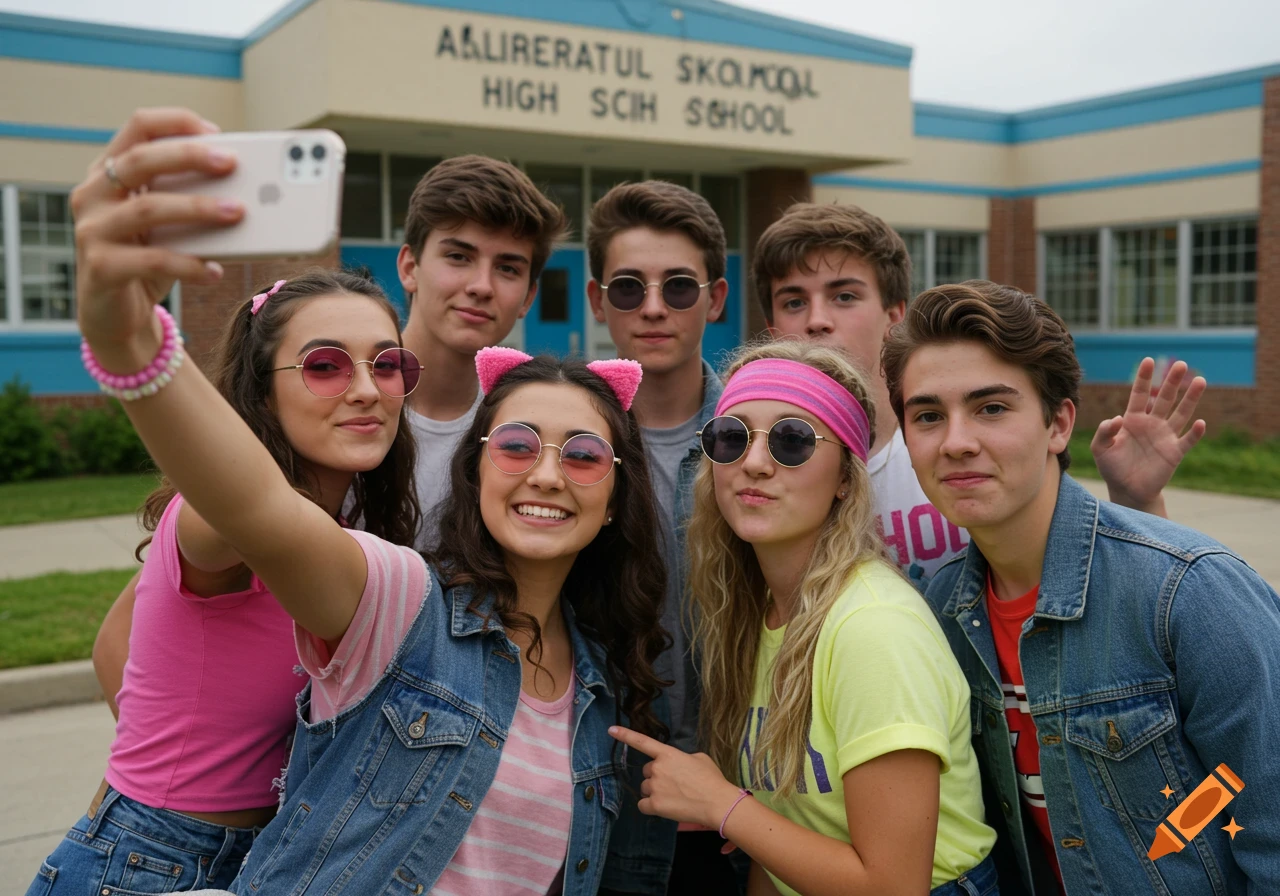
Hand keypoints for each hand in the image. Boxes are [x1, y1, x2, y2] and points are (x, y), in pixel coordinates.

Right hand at [72, 107, 241, 369]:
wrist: (117, 318)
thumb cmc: (149, 260)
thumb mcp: (168, 225)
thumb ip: (189, 200)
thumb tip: (250, 191)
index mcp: (108, 173)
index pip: (137, 128)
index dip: (176, 123)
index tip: (216, 131)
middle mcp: (93, 195)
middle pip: (140, 160)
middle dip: (189, 156)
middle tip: (231, 162)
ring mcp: (92, 231)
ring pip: (148, 208)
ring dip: (197, 208)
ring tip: (237, 212)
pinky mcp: (101, 268)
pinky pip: (152, 260)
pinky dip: (189, 264)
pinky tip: (214, 271)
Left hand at [609, 726, 741, 829]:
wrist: (717, 802)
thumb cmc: (711, 779)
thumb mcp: (699, 759)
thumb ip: (681, 758)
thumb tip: (677, 764)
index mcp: (668, 754)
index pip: (642, 742)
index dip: (625, 735)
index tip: (611, 730)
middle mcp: (657, 768)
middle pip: (647, 771)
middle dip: (656, 777)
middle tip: (674, 785)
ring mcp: (655, 787)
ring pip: (645, 788)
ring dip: (654, 792)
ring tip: (673, 797)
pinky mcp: (654, 805)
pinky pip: (643, 805)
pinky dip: (650, 807)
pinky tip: (665, 807)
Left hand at [1091, 357, 1205, 510]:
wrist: (1126, 489)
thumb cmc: (1112, 467)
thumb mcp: (1100, 448)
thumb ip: (1104, 432)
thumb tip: (1118, 419)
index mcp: (1133, 419)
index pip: (1139, 394)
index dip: (1144, 378)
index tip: (1148, 360)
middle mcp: (1152, 424)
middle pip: (1165, 398)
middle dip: (1172, 382)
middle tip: (1181, 364)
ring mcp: (1165, 437)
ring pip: (1181, 413)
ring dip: (1191, 398)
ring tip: (1200, 381)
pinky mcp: (1174, 453)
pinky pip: (1187, 440)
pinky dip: (1194, 432)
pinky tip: (1200, 423)